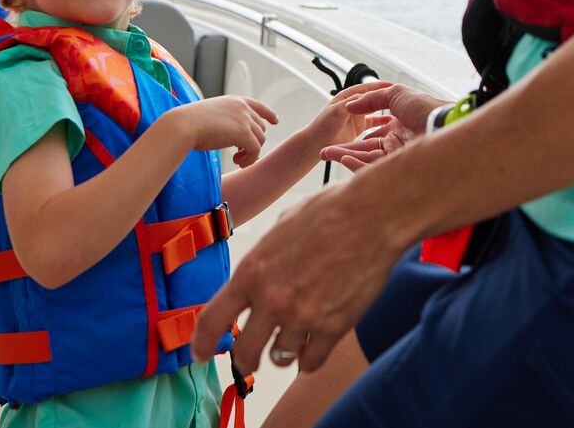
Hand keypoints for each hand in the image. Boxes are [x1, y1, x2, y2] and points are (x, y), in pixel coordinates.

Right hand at [164, 96, 276, 166]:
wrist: (184, 125)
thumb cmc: (190, 123)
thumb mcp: (211, 115)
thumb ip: (225, 120)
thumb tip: (231, 134)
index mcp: (234, 101)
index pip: (258, 106)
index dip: (268, 114)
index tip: (275, 121)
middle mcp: (243, 108)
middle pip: (260, 127)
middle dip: (253, 142)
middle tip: (238, 155)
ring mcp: (245, 119)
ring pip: (260, 139)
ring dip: (251, 152)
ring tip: (237, 160)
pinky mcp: (245, 133)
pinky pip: (256, 150)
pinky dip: (250, 159)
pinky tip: (238, 163)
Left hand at [191, 181, 412, 374]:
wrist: (373, 214)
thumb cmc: (329, 211)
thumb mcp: (279, 229)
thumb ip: (262, 261)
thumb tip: (254, 278)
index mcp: (252, 272)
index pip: (212, 320)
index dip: (201, 343)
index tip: (200, 353)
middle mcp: (272, 300)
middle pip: (244, 353)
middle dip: (244, 360)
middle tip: (249, 360)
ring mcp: (303, 317)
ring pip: (280, 358)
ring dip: (283, 351)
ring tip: (293, 337)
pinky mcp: (334, 327)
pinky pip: (311, 361)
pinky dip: (309, 358)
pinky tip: (314, 344)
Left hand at [301, 81, 395, 151]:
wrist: (316, 143)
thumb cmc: (323, 126)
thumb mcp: (337, 110)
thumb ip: (352, 103)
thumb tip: (367, 97)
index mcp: (347, 97)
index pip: (366, 88)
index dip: (379, 86)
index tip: (392, 86)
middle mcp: (353, 104)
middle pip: (372, 97)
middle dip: (385, 96)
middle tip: (399, 96)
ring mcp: (356, 115)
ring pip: (374, 109)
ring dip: (384, 108)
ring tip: (398, 109)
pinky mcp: (358, 127)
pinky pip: (373, 122)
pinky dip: (382, 121)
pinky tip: (391, 122)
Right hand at [318, 84, 449, 171]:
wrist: (441, 123)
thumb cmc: (425, 107)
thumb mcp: (395, 93)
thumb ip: (371, 99)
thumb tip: (351, 105)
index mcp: (399, 126)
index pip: (373, 135)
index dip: (356, 135)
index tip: (339, 136)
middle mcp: (398, 143)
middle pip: (366, 149)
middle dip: (344, 150)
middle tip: (325, 150)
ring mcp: (398, 156)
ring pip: (366, 159)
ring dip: (345, 156)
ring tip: (325, 153)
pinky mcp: (398, 168)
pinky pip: (373, 169)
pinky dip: (356, 165)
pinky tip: (343, 160)